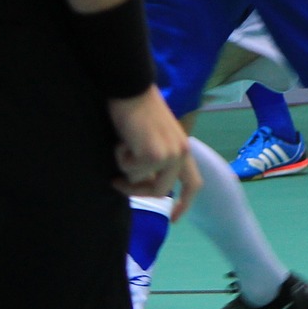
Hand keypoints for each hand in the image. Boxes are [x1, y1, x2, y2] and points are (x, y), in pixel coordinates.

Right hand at [107, 86, 200, 218]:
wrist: (131, 88)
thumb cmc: (137, 110)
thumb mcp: (152, 138)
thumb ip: (155, 160)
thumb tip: (142, 185)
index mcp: (184, 149)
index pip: (193, 184)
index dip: (184, 204)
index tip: (173, 219)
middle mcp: (182, 153)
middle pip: (159, 192)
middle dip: (135, 191)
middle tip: (115, 182)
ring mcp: (170, 155)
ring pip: (141, 182)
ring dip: (125, 167)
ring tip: (122, 144)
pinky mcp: (154, 155)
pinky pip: (130, 172)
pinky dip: (120, 158)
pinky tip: (122, 140)